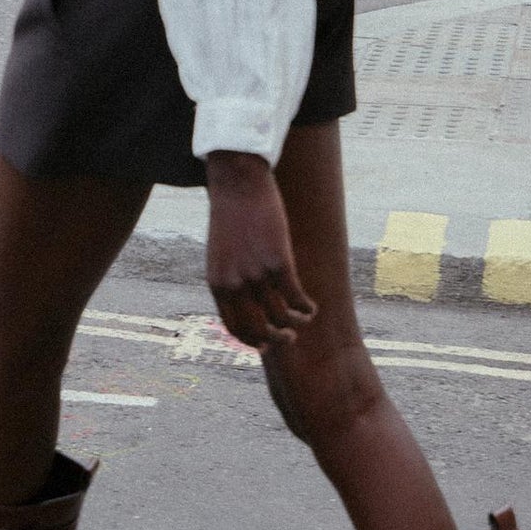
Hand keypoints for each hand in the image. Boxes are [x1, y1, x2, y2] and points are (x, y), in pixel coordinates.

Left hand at [204, 151, 315, 349]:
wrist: (237, 183)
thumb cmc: (230, 215)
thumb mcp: (221, 251)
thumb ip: (230, 275)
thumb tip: (245, 297)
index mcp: (218, 283)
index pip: (234, 326)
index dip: (252, 340)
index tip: (265, 345)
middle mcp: (234, 284)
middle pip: (258, 329)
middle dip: (276, 339)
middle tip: (289, 337)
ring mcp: (256, 275)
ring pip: (280, 317)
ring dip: (295, 324)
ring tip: (304, 319)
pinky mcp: (278, 262)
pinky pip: (295, 297)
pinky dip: (306, 308)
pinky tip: (312, 307)